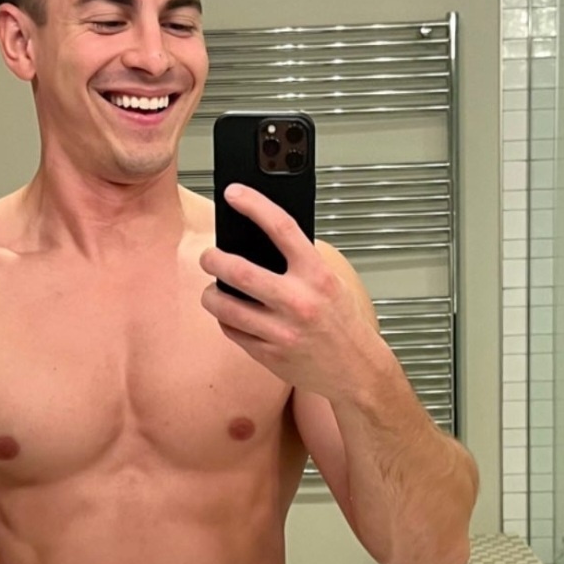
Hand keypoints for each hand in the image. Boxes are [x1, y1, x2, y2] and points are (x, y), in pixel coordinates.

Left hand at [199, 183, 381, 398]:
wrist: (355, 370)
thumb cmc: (341, 322)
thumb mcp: (330, 283)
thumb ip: (299, 262)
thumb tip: (258, 237)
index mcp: (317, 275)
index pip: (281, 228)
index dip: (253, 205)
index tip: (234, 193)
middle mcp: (298, 301)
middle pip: (238, 271)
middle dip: (213, 259)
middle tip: (209, 256)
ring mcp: (281, 331)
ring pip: (225, 305)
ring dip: (211, 293)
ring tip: (213, 288)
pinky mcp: (268, 354)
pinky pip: (231, 330)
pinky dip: (225, 318)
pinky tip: (231, 313)